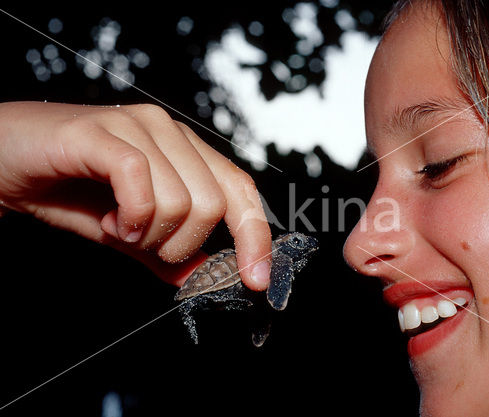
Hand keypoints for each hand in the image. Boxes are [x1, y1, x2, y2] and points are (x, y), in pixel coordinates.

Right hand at [0, 101, 271, 289]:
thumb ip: (167, 249)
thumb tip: (204, 276)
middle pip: (213, 204)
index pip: (241, 190)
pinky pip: (139, 180)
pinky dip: (129, 216)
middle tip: (142, 244)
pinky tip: (108, 220)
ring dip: (149, 234)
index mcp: (184, 151)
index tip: (255, 278)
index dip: (255, 236)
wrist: (1, 159)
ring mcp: (137, 125)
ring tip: (117, 227)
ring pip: (181, 198)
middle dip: (181, 244)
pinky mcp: (101, 131)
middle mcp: (169, 131)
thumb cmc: (66, 187)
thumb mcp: (128, 231)